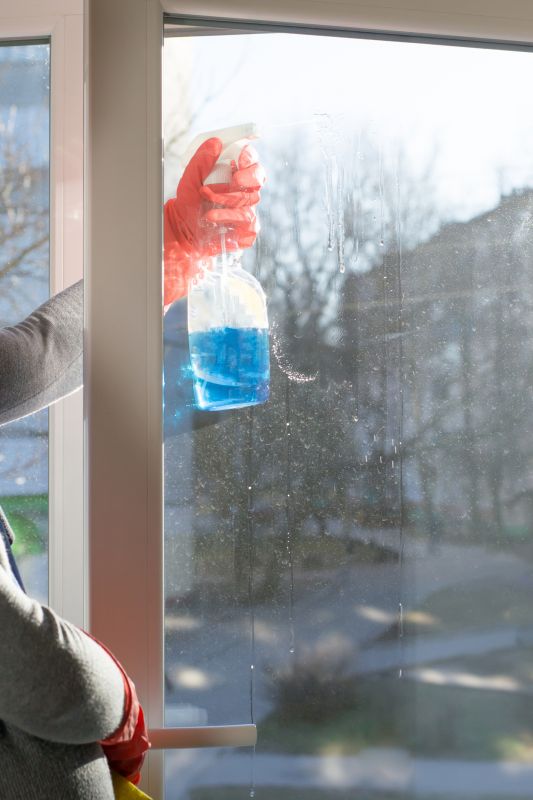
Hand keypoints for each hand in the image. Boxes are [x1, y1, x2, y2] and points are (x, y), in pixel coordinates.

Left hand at [164, 137, 264, 306]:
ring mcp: (247, 210)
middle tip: (234, 181)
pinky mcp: (246, 230)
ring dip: (228, 205)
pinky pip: (249, 227)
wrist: (184, 229)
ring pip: (250, 205)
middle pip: (258, 180)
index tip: (239, 160)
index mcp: (235, 173)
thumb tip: (214, 142)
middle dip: (248, 179)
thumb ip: (201, 160)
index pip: (251, 160)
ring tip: (209, 210)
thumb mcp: (190, 179)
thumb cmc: (189, 202)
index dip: (250, 158)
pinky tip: (216, 222)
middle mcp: (244, 190)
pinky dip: (231, 224)